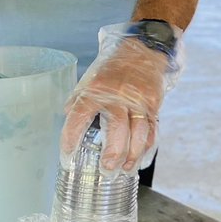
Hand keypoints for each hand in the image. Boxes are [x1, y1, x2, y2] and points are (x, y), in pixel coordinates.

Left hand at [60, 23, 184, 175]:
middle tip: (106, 169)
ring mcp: (137, 102)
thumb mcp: (89, 79)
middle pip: (116, 129)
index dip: (71, 139)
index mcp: (95, 91)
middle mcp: (117, 97)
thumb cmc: (112, 69)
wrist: (142, 52)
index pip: (79, 117)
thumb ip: (79, 100)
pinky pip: (151, 130)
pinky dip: (146, 147)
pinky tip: (139, 158)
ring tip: (125, 169)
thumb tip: (68, 118)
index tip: (68, 157)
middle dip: (112, 153)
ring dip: (132, 155)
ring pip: (138, 133)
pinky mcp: (153, 105)